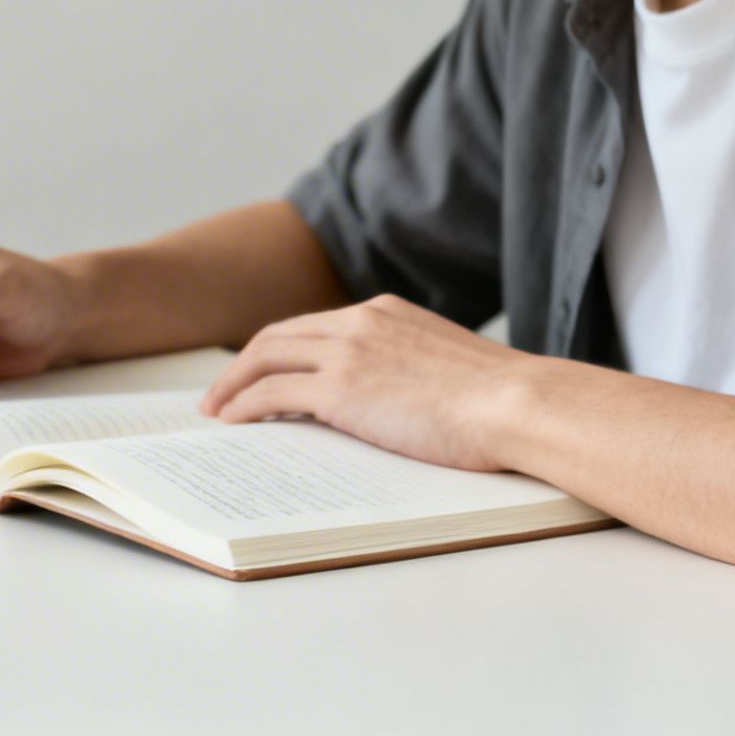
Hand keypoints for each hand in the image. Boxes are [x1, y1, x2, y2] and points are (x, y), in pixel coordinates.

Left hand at [198, 295, 546, 471]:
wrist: (518, 404)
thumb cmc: (501, 402)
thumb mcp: (446, 366)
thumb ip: (408, 369)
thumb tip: (390, 400)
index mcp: (385, 313)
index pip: (315, 326)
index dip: (281, 349)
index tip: (261, 371)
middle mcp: (360, 321)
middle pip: (279, 335)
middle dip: (243, 363)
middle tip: (221, 391)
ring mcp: (347, 352)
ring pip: (265, 357)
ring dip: (232, 384)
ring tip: (216, 410)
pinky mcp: (340, 388)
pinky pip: (271, 393)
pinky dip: (243, 404)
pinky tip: (232, 422)